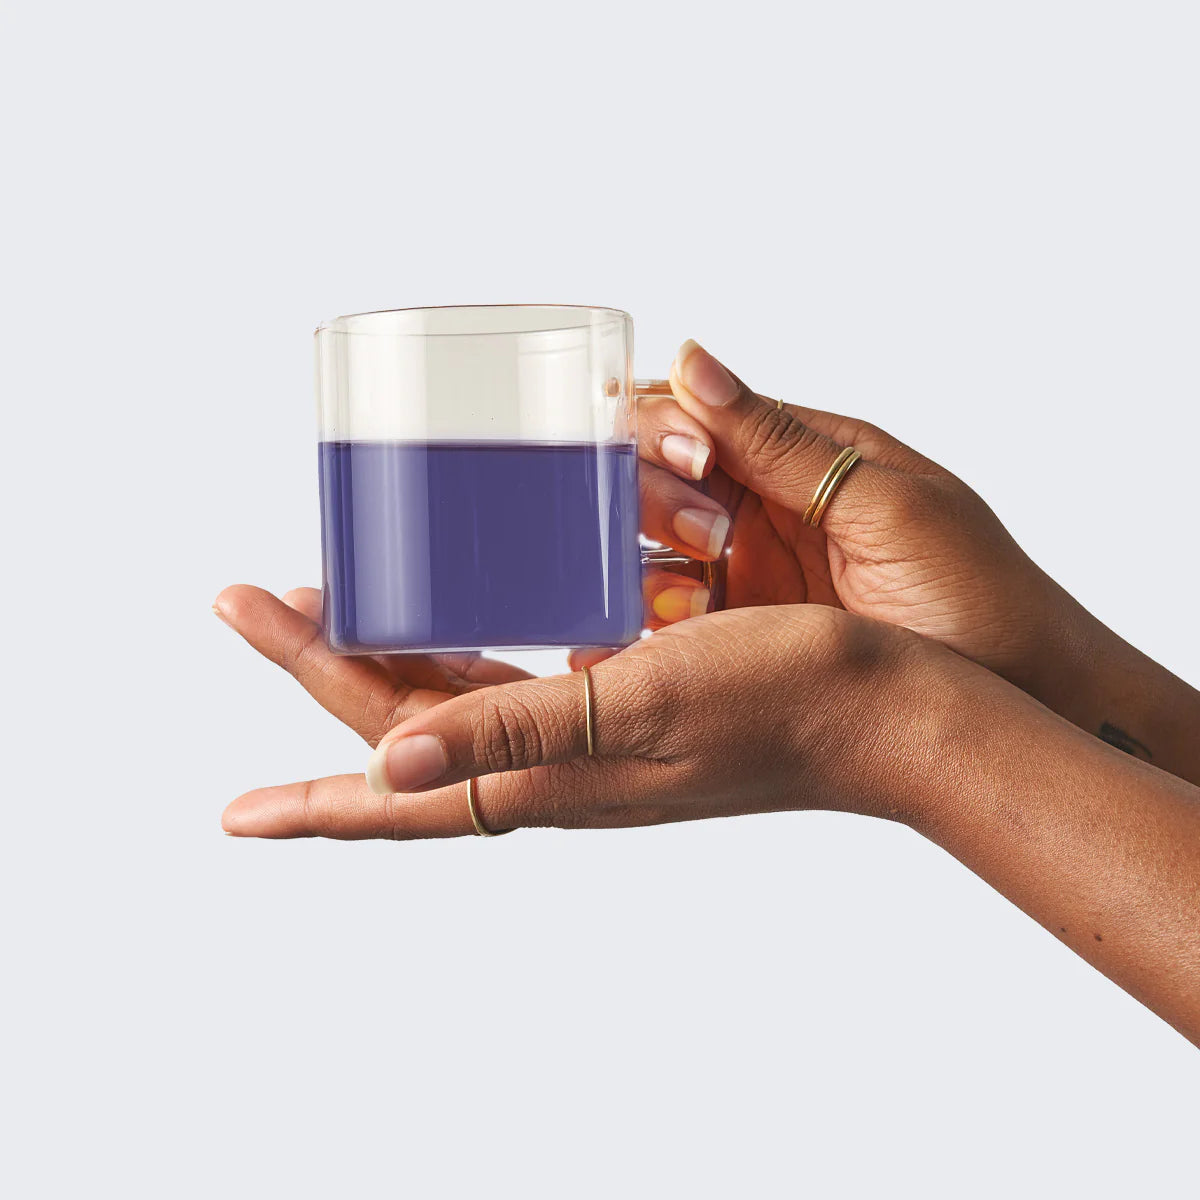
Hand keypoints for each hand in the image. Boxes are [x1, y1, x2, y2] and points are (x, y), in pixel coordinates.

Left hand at [221, 603, 950, 837]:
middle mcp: (556, 759)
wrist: (881, 709)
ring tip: (334, 606)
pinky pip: (517, 672)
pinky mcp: (626, 694)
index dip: (312, 802)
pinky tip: (466, 613)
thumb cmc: (778, 702)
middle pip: (407, 727)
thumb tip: (381, 764)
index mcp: (549, 773)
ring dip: (384, 659)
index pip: (400, 791)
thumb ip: (511, 734)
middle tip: (255, 602)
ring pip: (454, 697)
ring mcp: (589, 730)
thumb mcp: (636, 709)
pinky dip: (468, 648)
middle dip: (323, 671)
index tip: (232, 816)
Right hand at [636, 339, 1086, 705]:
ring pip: (647, 545)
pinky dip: (645, 622)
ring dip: (644, 562)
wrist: (1025, 700)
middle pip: (656, 471)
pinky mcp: (735, 636)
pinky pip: (664, 616)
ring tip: (689, 604)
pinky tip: (654, 636)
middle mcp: (760, 503)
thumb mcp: (885, 505)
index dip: (669, 427)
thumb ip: (779, 442)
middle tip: (711, 539)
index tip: (698, 465)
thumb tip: (690, 358)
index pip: (693, 410)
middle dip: (656, 494)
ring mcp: (744, 571)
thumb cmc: (978, 595)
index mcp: (800, 452)